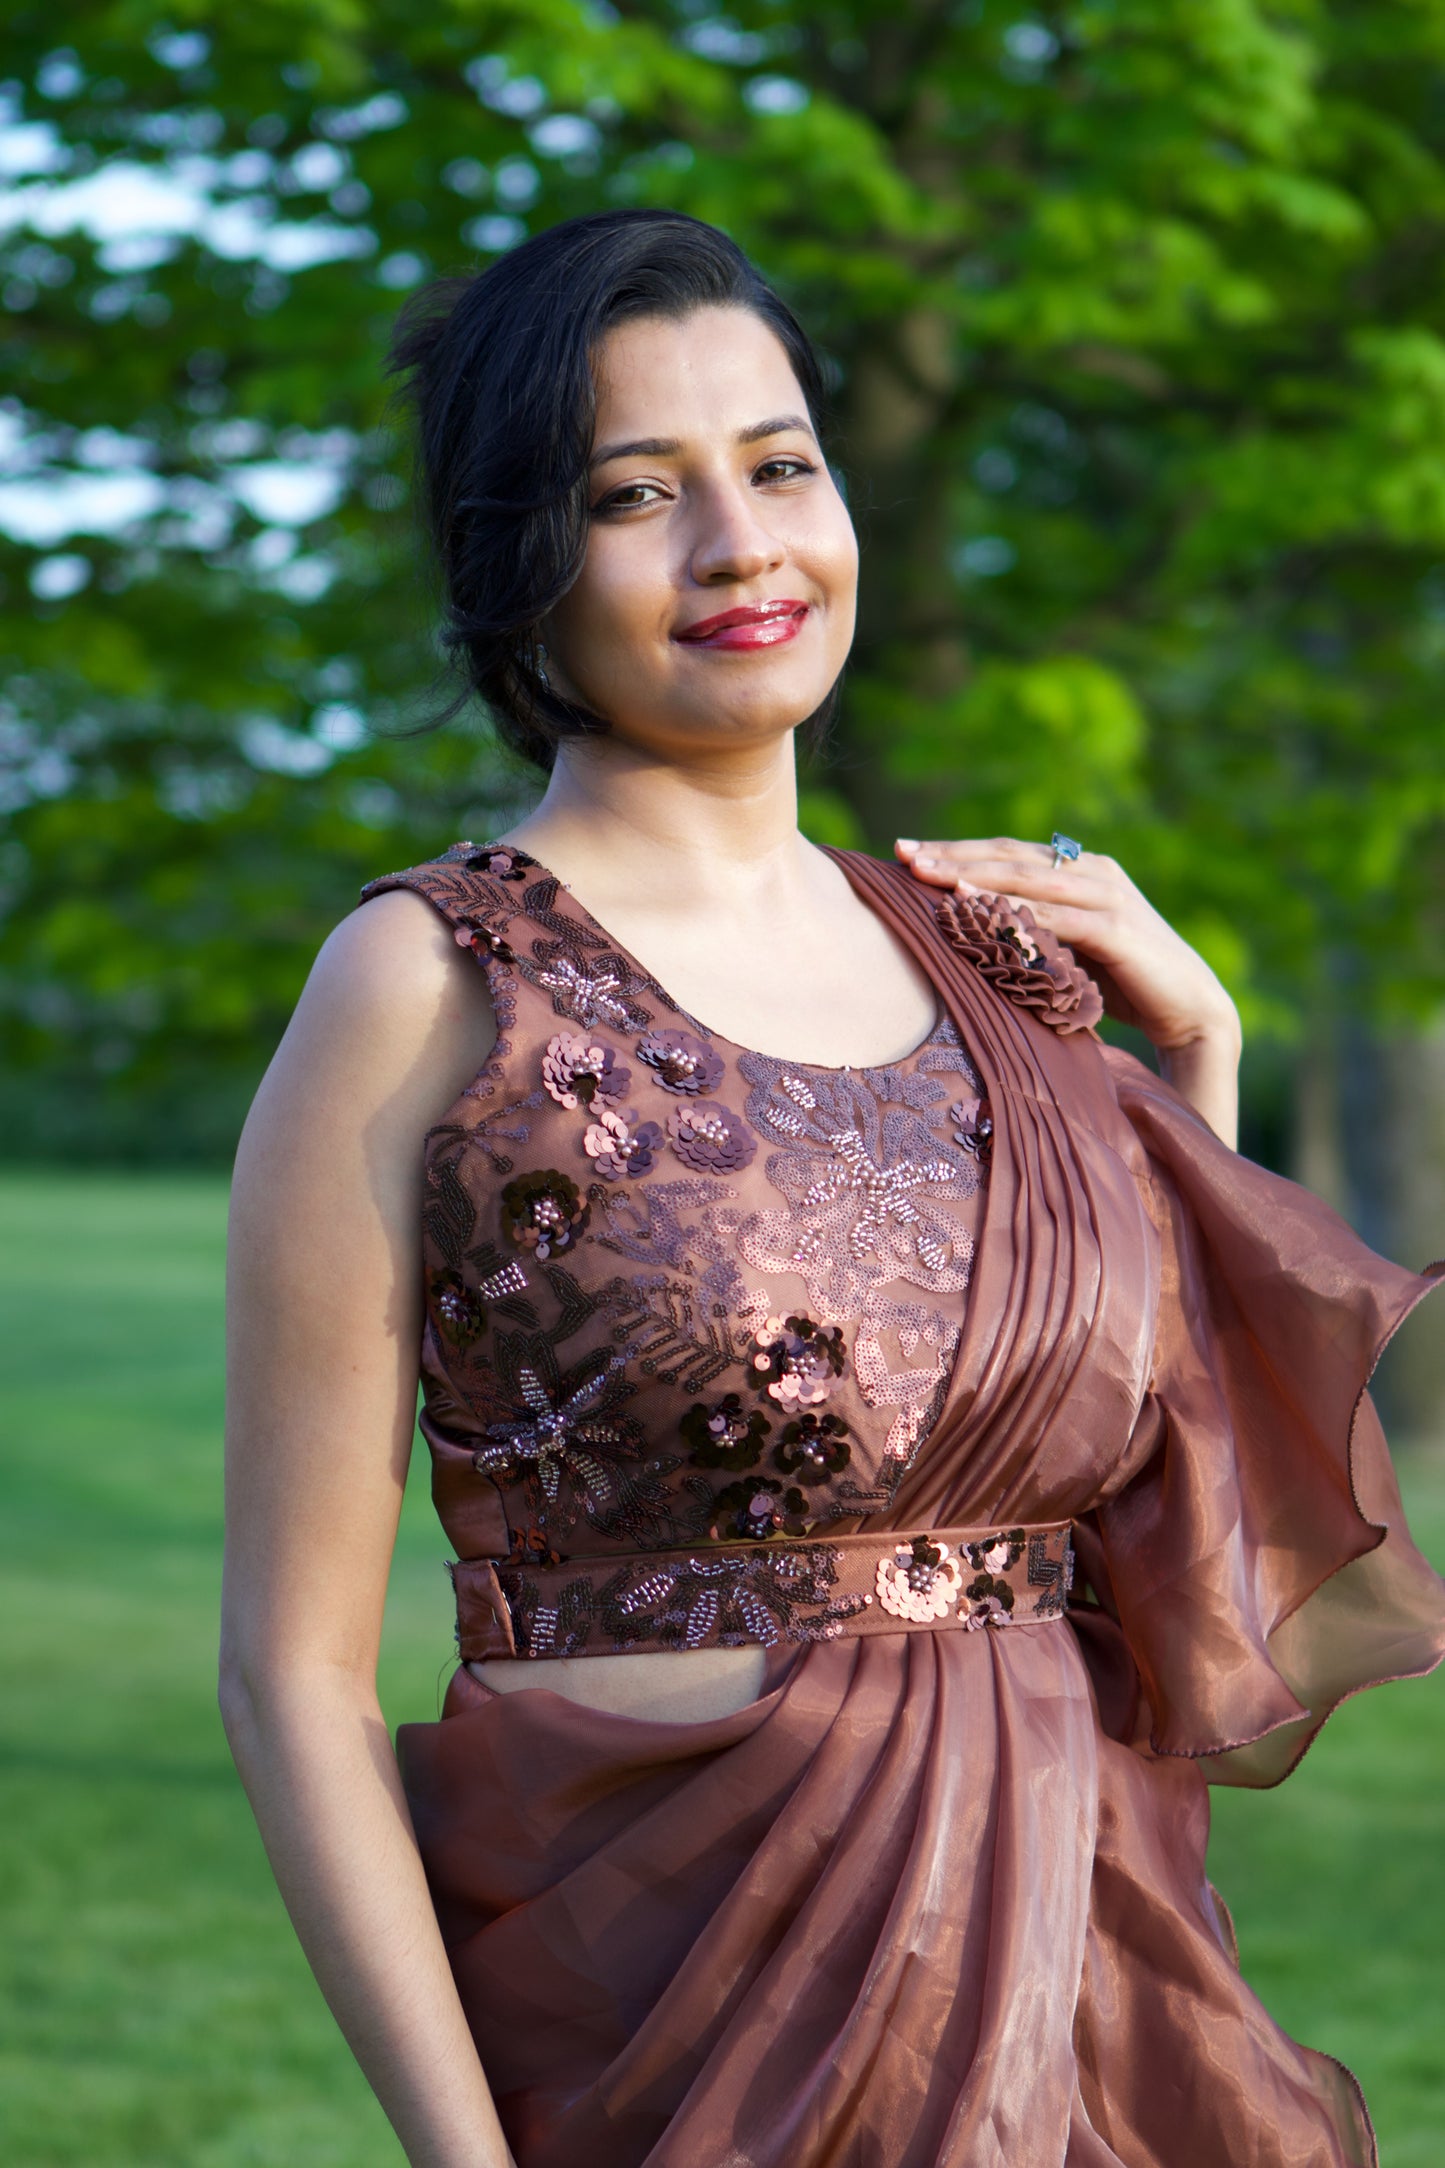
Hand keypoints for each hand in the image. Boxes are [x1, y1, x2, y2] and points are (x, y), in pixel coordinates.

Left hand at [895, 834, 1241, 1146]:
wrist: (1191, 1011)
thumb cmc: (1124, 985)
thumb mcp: (1070, 950)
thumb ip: (1034, 931)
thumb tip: (973, 933)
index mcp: (1081, 869)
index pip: (1008, 852)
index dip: (958, 849)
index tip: (906, 851)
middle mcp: (1094, 871)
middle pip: (1010, 855)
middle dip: (953, 853)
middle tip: (903, 853)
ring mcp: (1108, 895)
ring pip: (1027, 877)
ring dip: (973, 873)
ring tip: (926, 873)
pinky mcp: (1117, 928)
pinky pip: (1055, 915)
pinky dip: (1014, 908)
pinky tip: (977, 905)